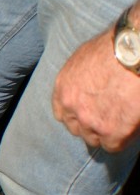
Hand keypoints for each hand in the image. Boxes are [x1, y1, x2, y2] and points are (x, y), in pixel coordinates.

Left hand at [52, 28, 139, 151]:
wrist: (133, 53)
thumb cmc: (114, 47)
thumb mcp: (84, 58)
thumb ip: (79, 77)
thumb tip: (85, 83)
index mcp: (62, 89)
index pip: (62, 113)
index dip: (77, 115)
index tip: (89, 113)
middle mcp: (71, 107)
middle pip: (76, 128)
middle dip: (90, 126)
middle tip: (109, 118)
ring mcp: (89, 121)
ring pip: (93, 139)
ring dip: (105, 134)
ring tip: (121, 122)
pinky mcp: (111, 131)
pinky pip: (113, 146)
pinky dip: (121, 140)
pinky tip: (129, 129)